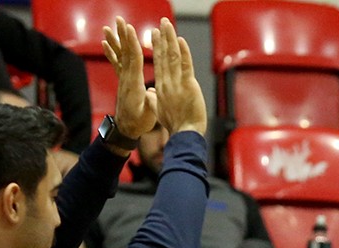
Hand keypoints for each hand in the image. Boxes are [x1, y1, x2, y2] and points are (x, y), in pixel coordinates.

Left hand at [102, 18, 154, 139]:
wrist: (125, 130)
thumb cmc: (139, 123)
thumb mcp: (149, 115)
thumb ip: (150, 103)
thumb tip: (151, 94)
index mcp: (135, 84)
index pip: (133, 60)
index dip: (132, 44)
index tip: (130, 29)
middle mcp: (126, 78)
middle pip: (125, 53)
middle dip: (122, 35)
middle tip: (119, 20)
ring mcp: (123, 79)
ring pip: (119, 56)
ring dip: (114, 40)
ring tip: (108, 26)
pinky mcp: (122, 81)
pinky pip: (115, 64)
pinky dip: (110, 52)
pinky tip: (104, 42)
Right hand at [150, 17, 205, 136]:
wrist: (184, 134)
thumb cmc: (174, 125)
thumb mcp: (159, 111)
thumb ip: (154, 100)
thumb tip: (150, 94)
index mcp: (160, 87)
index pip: (158, 63)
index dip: (156, 47)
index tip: (154, 34)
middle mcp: (166, 82)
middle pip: (163, 56)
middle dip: (162, 38)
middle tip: (162, 23)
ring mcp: (176, 83)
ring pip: (172, 57)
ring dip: (170, 39)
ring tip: (168, 25)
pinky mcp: (188, 86)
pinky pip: (185, 65)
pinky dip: (183, 52)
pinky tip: (180, 40)